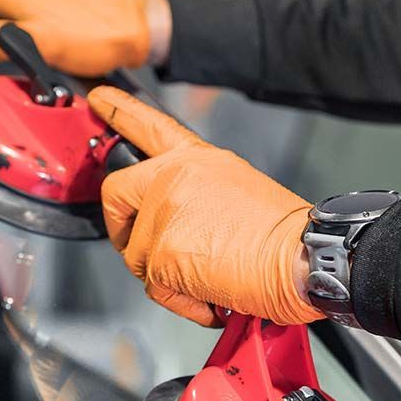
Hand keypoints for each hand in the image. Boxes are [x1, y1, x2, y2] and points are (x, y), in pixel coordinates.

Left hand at [89, 87, 322, 326]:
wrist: (302, 257)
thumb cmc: (282, 234)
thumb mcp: (236, 189)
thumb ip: (196, 194)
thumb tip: (179, 223)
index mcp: (196, 161)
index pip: (150, 126)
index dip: (119, 110)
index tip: (98, 99)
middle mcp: (174, 178)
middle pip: (117, 195)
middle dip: (121, 228)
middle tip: (143, 249)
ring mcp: (164, 213)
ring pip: (138, 256)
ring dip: (169, 277)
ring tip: (212, 277)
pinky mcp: (161, 252)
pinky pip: (155, 288)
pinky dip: (184, 301)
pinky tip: (214, 295)